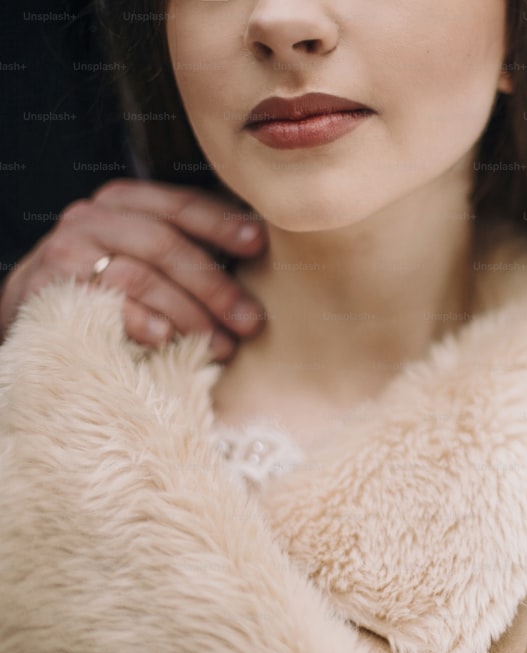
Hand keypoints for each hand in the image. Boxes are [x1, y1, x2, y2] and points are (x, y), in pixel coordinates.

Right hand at [0, 179, 266, 359]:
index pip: (180, 205)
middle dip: (214, 285)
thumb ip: (189, 247)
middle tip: (250, 320)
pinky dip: (139, 321)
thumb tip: (258, 251)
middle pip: (165, 244)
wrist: (35, 307)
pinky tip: (166, 338)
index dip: (221, 223)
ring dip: (188, 314)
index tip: (258, 243)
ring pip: (140, 277)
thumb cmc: (110, 282)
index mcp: (125, 201)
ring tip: (222, 345)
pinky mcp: (48, 290)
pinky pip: (103, 305)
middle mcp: (93, 218)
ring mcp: (67, 252)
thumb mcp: (146, 253)